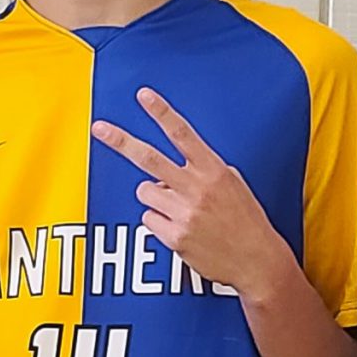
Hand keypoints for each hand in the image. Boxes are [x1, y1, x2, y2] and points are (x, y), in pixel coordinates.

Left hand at [92, 88, 296, 297]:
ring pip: (145, 192)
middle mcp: (197, 188)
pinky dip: (160, 223)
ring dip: (155, 198)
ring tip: (181, 210)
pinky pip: (148, 219)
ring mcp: (185, 213)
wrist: (257, 261)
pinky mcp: (175, 236)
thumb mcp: (233, 184)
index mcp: (214, 170)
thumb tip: (173, 167)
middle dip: (121, 141)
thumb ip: (204, 170)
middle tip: (99, 128)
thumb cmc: (245, 221)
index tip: (143, 95)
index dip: (161, 112)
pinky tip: (182, 229)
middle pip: (149, 158)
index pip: (183, 133)